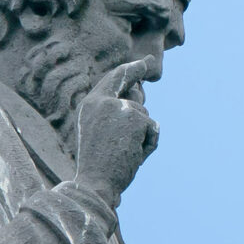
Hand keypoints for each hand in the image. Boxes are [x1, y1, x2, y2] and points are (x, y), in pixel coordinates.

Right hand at [72, 57, 159, 207]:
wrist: (96, 182)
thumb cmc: (99, 163)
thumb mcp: (104, 132)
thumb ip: (118, 112)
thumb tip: (139, 91)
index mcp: (90, 104)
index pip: (113, 80)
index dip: (130, 70)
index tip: (144, 63)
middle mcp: (103, 100)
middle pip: (130, 81)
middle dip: (140, 69)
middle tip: (149, 61)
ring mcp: (121, 107)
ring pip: (144, 115)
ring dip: (142, 135)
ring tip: (125, 153)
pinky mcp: (136, 119)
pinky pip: (153, 129)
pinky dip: (149, 144)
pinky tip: (134, 156)